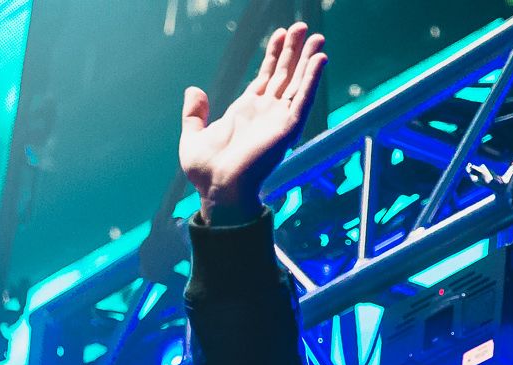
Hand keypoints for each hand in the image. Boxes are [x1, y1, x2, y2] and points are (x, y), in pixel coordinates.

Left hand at [179, 23, 326, 223]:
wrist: (218, 190)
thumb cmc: (205, 173)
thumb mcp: (192, 137)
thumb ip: (193, 114)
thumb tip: (193, 90)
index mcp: (245, 111)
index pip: (265, 77)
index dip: (272, 55)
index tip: (279, 34)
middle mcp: (265, 112)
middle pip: (284, 75)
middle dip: (293, 51)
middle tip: (300, 26)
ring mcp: (278, 119)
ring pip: (298, 83)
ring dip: (308, 60)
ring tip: (317, 37)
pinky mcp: (287, 129)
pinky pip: (303, 99)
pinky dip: (312, 79)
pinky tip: (320, 59)